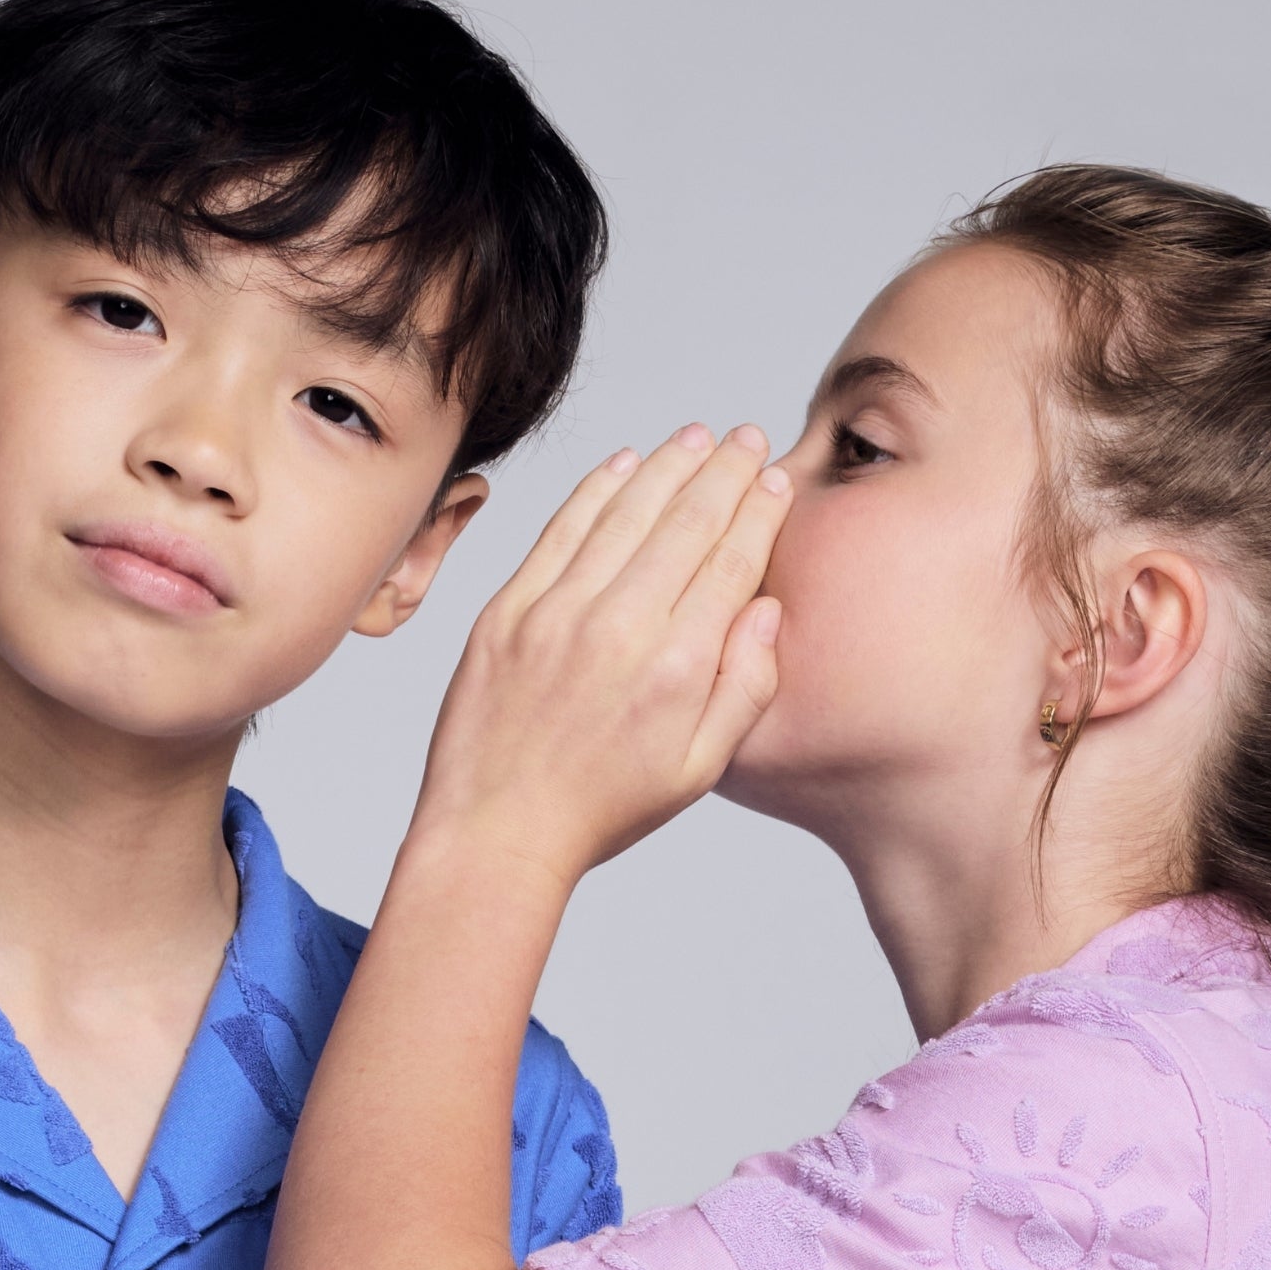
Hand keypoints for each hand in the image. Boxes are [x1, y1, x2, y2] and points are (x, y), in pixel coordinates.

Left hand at [412, 424, 790, 893]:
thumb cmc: (601, 810)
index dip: (758, 513)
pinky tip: (626, 464)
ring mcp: (559, 611)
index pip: (731, 563)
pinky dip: (598, 488)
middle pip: (686, 523)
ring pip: (626, 512)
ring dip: (668, 465)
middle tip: (746, 438)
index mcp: (677, 668)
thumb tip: (766, 608)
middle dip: (723, 471)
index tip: (773, 482)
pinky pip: (563, 529)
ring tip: (697, 437)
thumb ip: (744, 688)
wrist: (497, 832)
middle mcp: (621, 627)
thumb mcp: (698, 771)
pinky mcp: (510, 609)